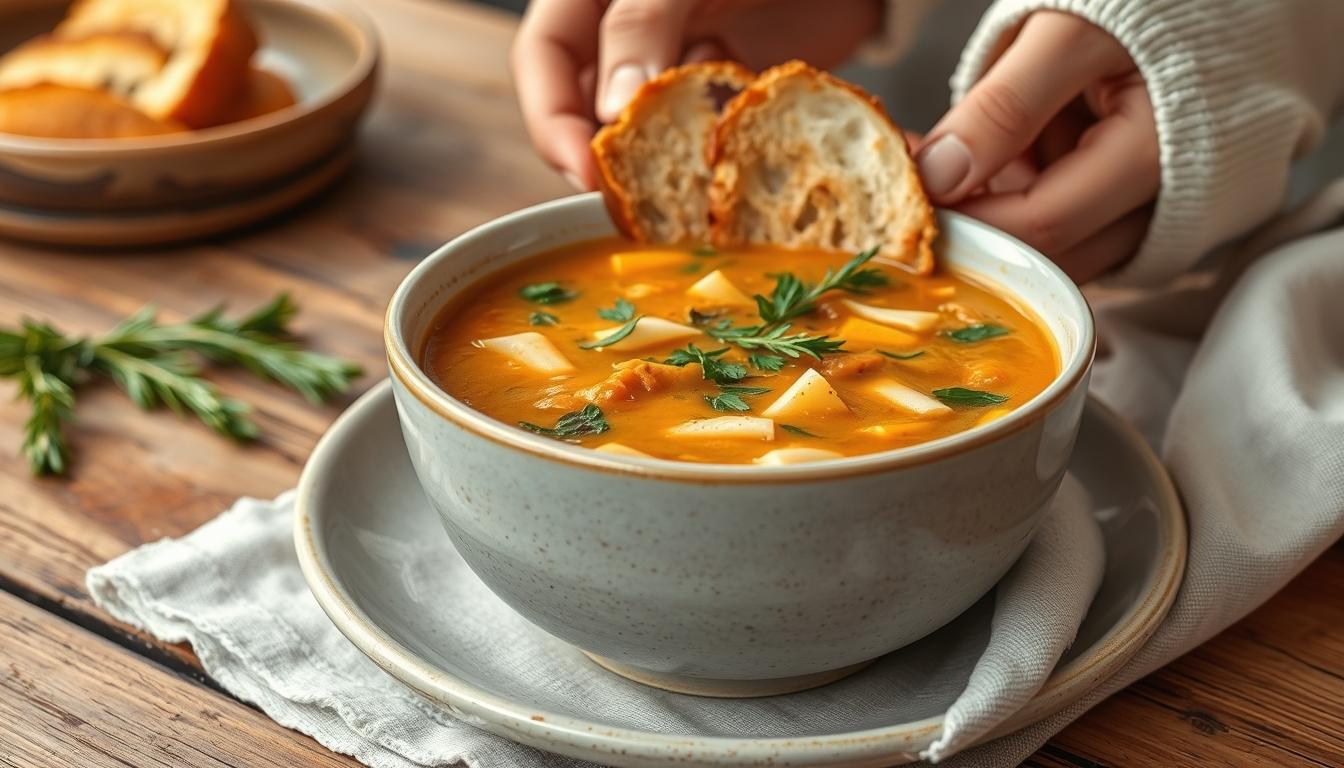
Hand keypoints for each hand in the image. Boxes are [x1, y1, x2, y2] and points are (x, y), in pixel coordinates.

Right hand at [511, 0, 881, 189]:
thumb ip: (641, 26)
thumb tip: (612, 112)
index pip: (543, 59)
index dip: (552, 119)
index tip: (587, 173)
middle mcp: (624, 29)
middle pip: (588, 103)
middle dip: (613, 152)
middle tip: (639, 198)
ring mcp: (674, 56)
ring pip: (649, 124)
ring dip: (671, 151)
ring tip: (700, 165)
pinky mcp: (724, 80)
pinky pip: (707, 125)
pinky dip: (718, 141)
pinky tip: (742, 137)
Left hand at [915, 12, 1157, 282]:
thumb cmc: (1147, 5)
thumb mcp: (1068, 32)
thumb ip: (1006, 105)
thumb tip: (938, 179)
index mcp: (1155, 158)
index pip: (1041, 225)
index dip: (965, 219)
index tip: (908, 195)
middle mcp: (1162, 202)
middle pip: (1047, 256)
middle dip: (973, 227)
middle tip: (914, 185)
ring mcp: (1149, 209)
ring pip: (1053, 249)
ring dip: (993, 216)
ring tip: (947, 159)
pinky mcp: (1131, 203)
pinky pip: (1065, 224)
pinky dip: (1016, 198)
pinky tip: (985, 159)